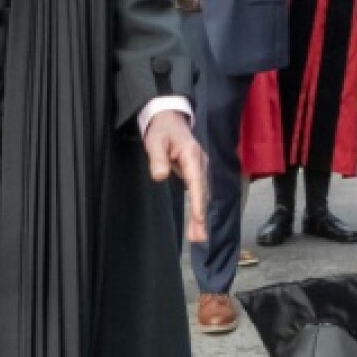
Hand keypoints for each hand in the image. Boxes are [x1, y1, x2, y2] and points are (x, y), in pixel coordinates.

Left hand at [143, 112, 206, 243]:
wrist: (169, 119)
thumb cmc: (162, 130)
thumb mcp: (155, 141)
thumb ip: (157, 158)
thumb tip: (160, 176)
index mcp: (191, 155)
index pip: (196, 182)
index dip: (197, 201)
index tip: (198, 218)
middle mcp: (200, 163)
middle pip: (202, 193)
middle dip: (200, 216)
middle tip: (198, 238)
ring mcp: (199, 168)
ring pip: (202, 195)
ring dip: (200, 217)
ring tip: (197, 237)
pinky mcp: (196, 173)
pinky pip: (198, 193)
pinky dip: (198, 209)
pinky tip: (196, 224)